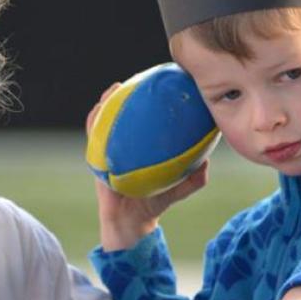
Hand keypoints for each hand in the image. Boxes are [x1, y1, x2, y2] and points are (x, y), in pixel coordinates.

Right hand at [87, 83, 208, 250]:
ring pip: (108, 119)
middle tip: (141, 77)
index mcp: (146, 148)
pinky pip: (93, 137)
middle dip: (133, 92)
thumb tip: (206, 161)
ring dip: (109, 102)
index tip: (166, 82)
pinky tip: (98, 114)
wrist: (132, 223)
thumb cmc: (155, 203)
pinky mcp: (96, 158)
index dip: (155, 101)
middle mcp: (129, 144)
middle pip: (129, 112)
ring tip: (115, 89)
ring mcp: (111, 149)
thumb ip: (193, 179)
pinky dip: (94, 124)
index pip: (151, 119)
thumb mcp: (178, 189)